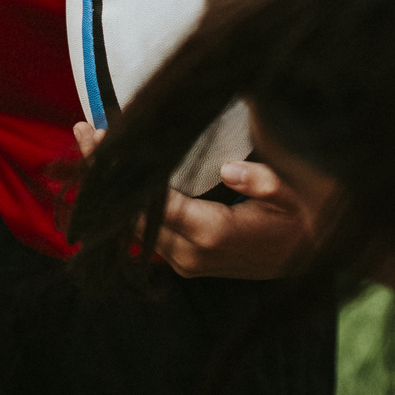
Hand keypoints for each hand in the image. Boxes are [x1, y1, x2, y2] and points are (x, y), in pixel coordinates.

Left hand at [73, 123, 313, 278]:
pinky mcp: (187, 264)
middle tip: (82, 130)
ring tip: (92, 148)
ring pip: (134, 229)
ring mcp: (186, 263)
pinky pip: (147, 235)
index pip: (150, 199)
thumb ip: (261, 183)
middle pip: (132, 216)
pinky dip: (129, 206)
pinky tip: (119, 178)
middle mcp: (190, 254)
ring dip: (114, 191)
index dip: (122, 167)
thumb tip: (228, 169)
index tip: (96, 132)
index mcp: (210, 233)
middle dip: (106, 175)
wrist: (312, 261)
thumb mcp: (292, 195)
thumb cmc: (305, 220)